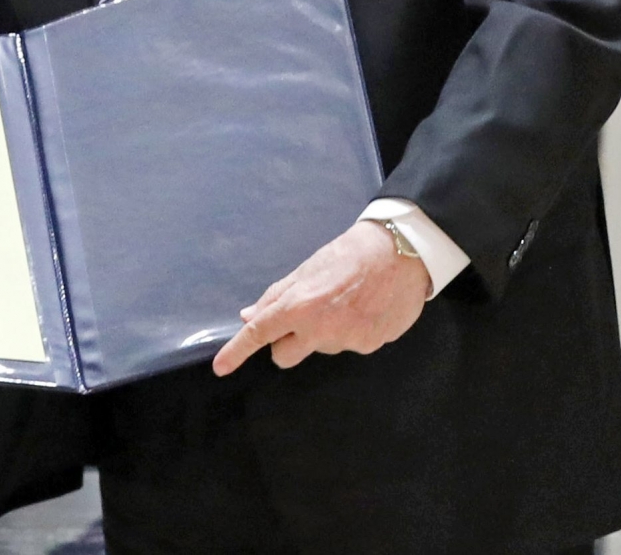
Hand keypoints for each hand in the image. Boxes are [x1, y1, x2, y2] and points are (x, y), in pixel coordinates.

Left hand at [212, 221, 430, 375]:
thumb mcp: (306, 269)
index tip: (220, 368)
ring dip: (323, 332)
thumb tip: (249, 317)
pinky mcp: (370, 347)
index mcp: (298, 306)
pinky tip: (364, 309)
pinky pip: (349, 345)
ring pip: (320, 347)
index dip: (236, 352)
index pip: (259, 335)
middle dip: (286, 342)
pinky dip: (351, 331)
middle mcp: (319, 331)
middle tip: (302, 316)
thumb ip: (276, 296)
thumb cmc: (348, 254)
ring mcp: (346, 343)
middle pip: (285, 356)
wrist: (400, 254)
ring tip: (344, 301)